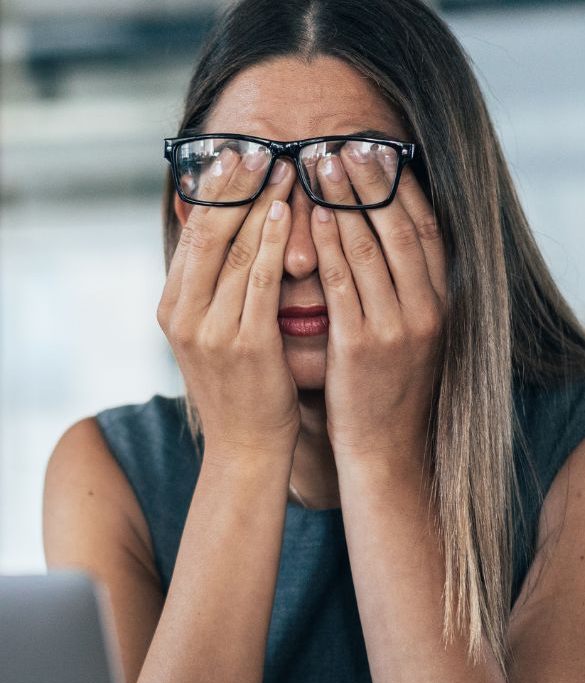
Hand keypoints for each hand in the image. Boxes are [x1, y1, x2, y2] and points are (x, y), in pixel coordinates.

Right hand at [157, 149, 299, 458]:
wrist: (246, 448)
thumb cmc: (239, 390)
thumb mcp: (212, 335)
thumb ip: (213, 290)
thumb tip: (226, 237)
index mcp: (171, 308)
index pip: (193, 234)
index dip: (216, 190)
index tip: (238, 154)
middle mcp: (184, 315)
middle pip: (210, 233)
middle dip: (238, 185)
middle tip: (262, 146)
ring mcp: (212, 330)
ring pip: (237, 249)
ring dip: (263, 202)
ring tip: (286, 166)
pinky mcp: (246, 344)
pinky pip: (262, 280)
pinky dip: (275, 242)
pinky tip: (289, 212)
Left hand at [310, 148, 446, 474]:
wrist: (385, 449)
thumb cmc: (387, 390)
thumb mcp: (410, 335)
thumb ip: (401, 290)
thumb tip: (380, 239)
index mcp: (442, 303)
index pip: (427, 230)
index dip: (403, 186)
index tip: (381, 150)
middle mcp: (426, 310)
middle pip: (399, 229)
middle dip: (370, 181)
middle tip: (344, 142)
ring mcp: (397, 327)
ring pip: (371, 249)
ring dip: (344, 200)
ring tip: (320, 163)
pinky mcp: (362, 346)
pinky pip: (343, 284)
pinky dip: (330, 246)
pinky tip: (314, 216)